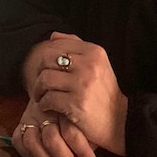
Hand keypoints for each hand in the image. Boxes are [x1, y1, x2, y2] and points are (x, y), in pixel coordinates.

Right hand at [12, 100, 97, 156]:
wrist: (55, 82)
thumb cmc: (77, 101)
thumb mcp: (87, 112)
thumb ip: (90, 132)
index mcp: (66, 104)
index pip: (72, 133)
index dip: (83, 153)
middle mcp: (47, 110)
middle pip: (52, 140)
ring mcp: (32, 116)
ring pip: (33, 143)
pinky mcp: (21, 121)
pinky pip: (19, 141)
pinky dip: (29, 155)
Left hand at [31, 32, 127, 155]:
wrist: (118, 120)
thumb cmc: (103, 92)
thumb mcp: (97, 64)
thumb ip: (76, 47)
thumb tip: (54, 36)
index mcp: (94, 52)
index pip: (57, 44)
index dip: (45, 57)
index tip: (45, 69)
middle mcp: (90, 65)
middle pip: (47, 59)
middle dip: (39, 72)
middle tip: (40, 84)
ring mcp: (83, 84)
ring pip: (45, 78)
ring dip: (38, 90)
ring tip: (42, 96)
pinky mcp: (76, 103)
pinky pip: (48, 99)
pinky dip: (44, 104)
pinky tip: (48, 107)